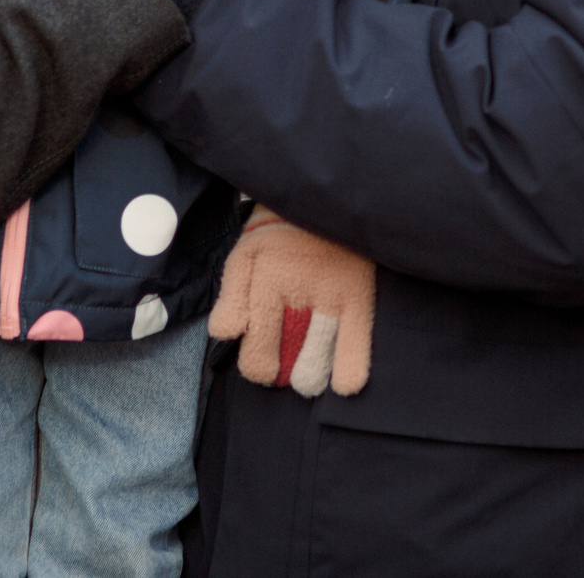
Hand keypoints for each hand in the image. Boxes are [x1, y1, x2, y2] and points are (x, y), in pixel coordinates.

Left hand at [209, 207, 373, 397]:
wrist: (319, 199)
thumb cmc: (275, 234)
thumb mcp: (244, 256)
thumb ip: (232, 296)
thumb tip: (224, 333)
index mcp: (267, 284)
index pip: (259, 353)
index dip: (257, 368)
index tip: (260, 364)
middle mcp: (301, 294)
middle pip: (289, 362)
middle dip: (283, 373)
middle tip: (283, 367)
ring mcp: (333, 296)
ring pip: (319, 359)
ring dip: (310, 374)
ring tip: (306, 373)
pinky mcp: (358, 295)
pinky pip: (357, 341)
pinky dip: (350, 368)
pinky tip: (345, 385)